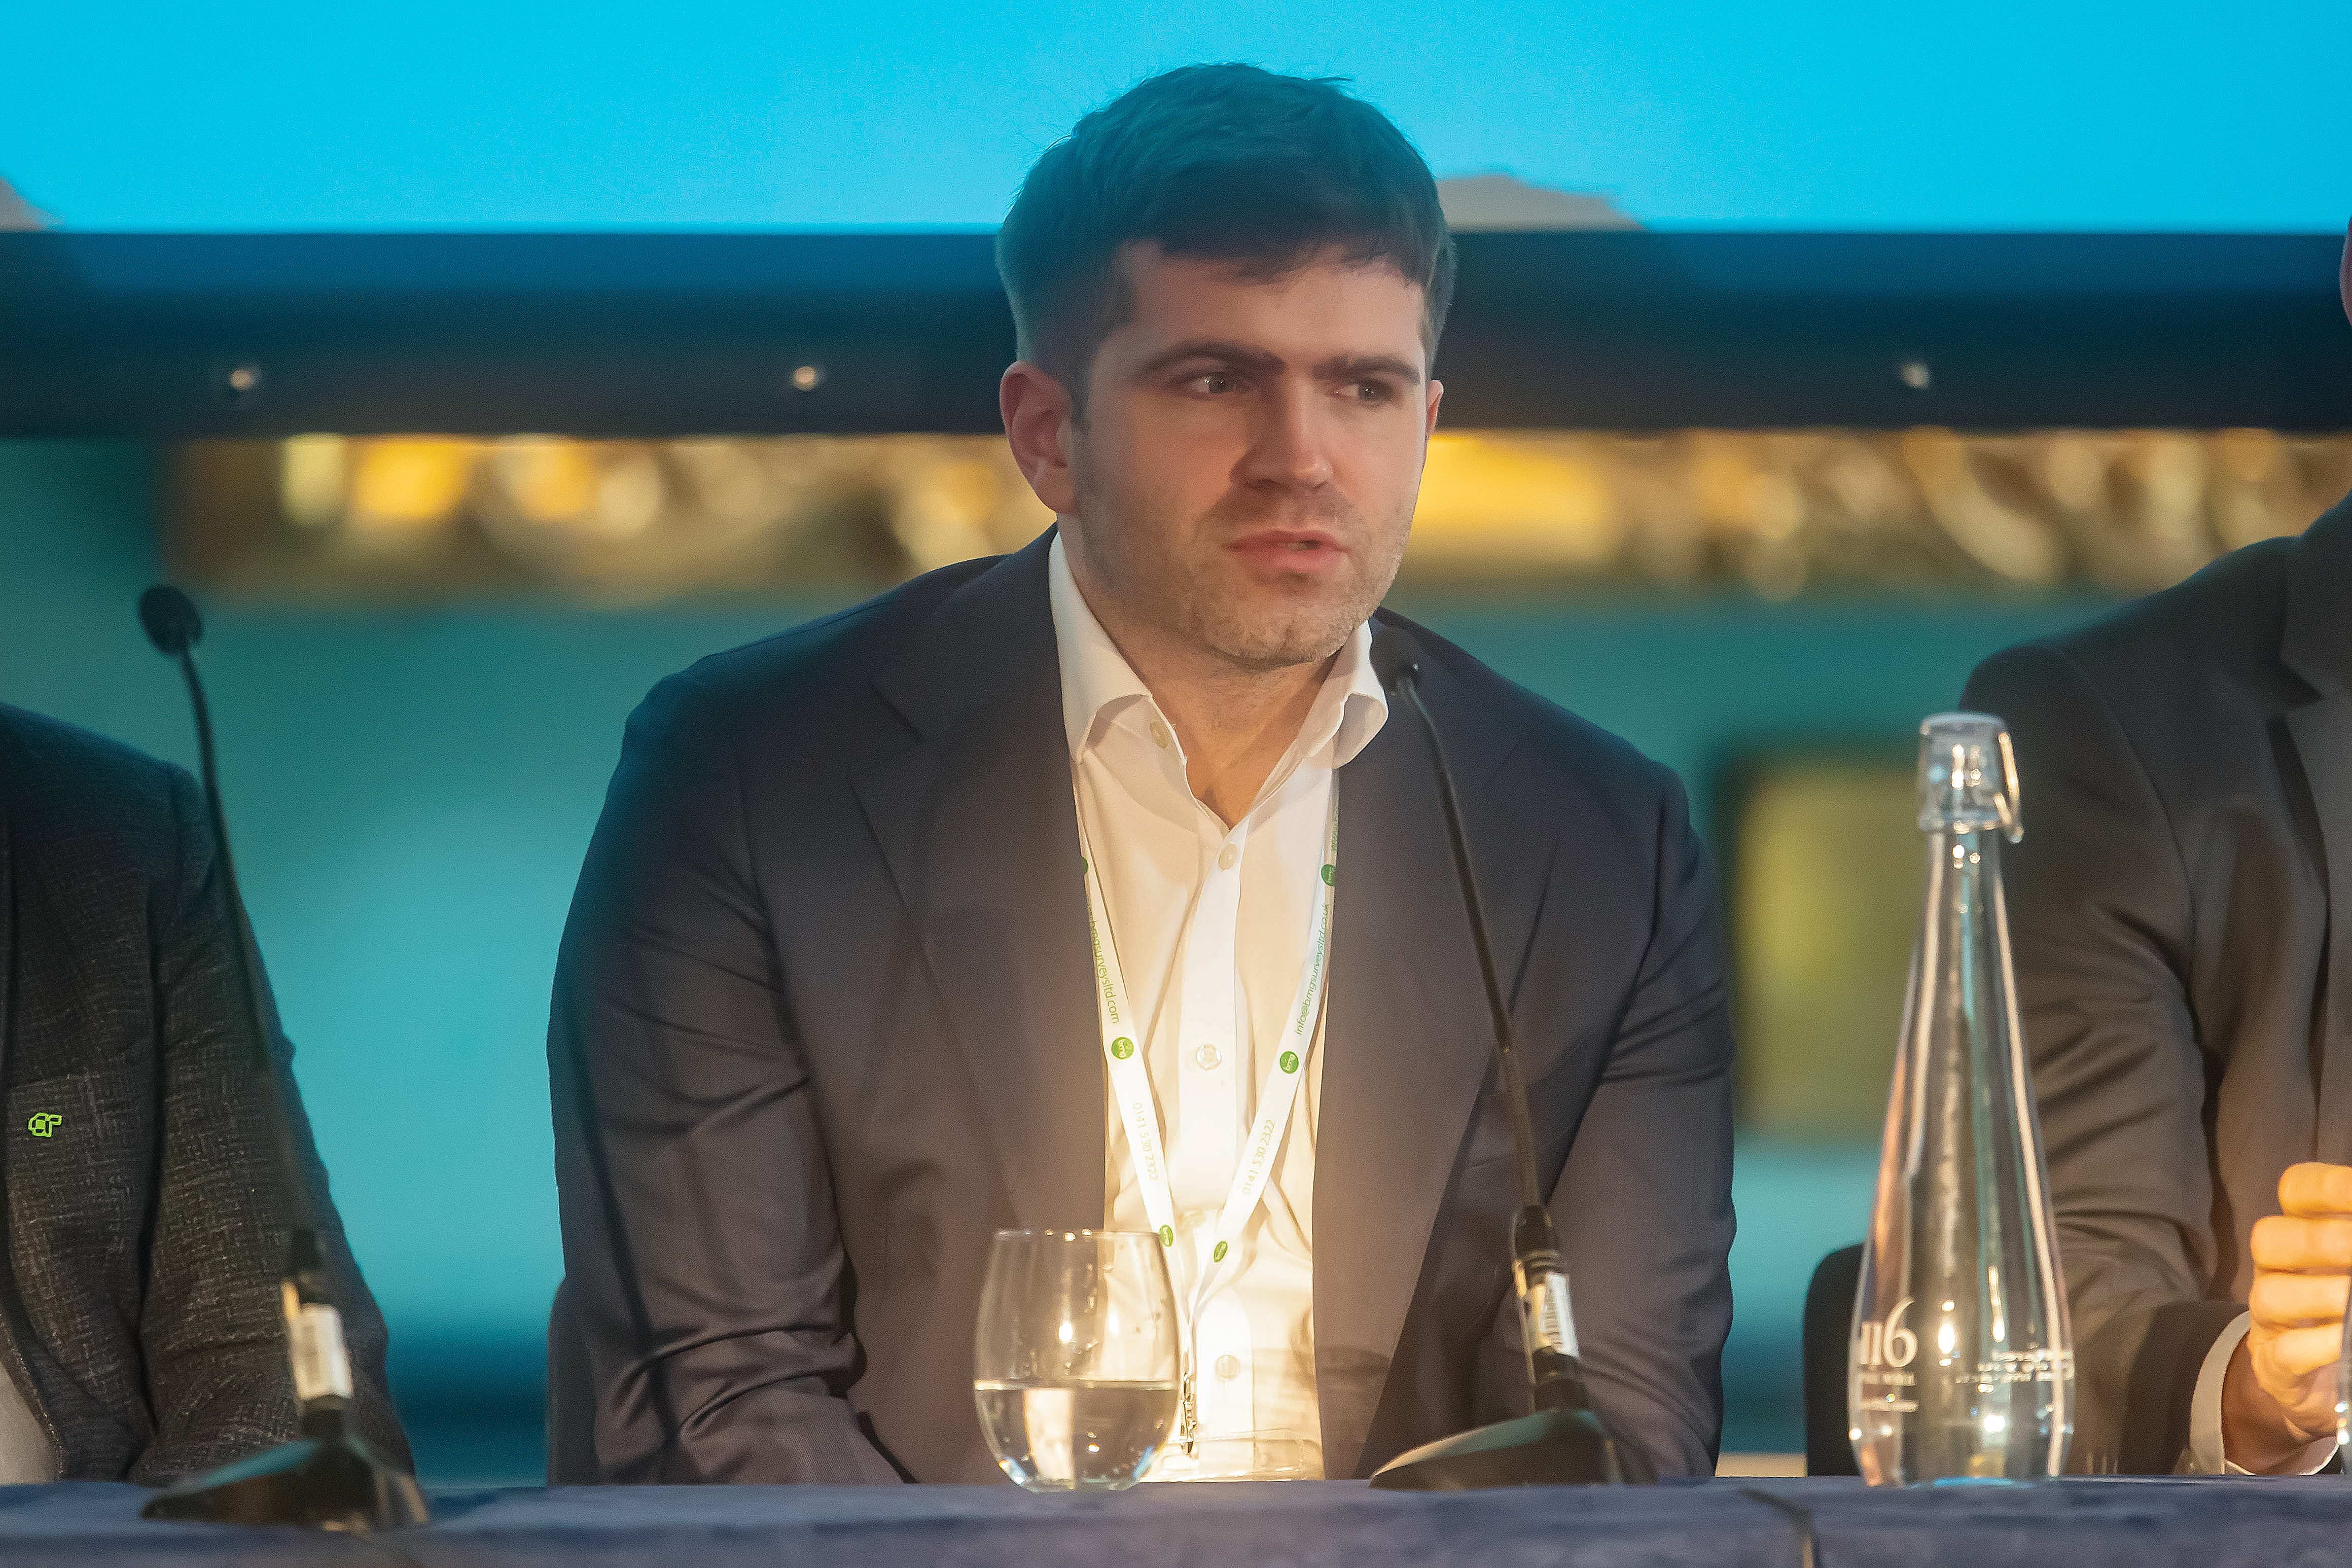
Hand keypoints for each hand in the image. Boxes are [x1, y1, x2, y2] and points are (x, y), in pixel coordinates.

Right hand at [2225, 1162, 2351, 1472]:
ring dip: (2322, 1296)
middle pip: (2268, 1238)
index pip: (2296, 1190)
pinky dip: (2320, 1346)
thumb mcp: (2349, 1264)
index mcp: (2299, 1234)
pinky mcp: (2276, 1366)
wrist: (2310, 1379)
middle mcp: (2274, 1270)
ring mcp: (2269, 1319)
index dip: (2330, 1187)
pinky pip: (2286, 1353)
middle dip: (2322, 1241)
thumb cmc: (2342, 1307)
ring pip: (2270, 1296)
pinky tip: (2347, 1340)